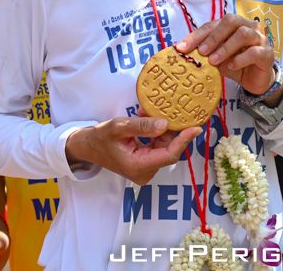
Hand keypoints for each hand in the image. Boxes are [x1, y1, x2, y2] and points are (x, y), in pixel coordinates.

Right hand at [65, 116, 200, 184]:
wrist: (87, 146)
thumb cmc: (100, 137)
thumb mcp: (119, 127)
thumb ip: (142, 126)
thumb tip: (165, 124)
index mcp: (138, 166)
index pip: (169, 155)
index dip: (184, 141)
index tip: (196, 127)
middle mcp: (144, 172)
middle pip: (169, 150)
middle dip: (170, 130)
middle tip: (167, 110)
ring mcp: (145, 169)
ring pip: (164, 146)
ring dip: (161, 129)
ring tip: (148, 113)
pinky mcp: (144, 163)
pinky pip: (157, 146)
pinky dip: (155, 133)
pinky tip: (146, 119)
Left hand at [177, 14, 274, 94]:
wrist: (255, 80)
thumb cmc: (234, 64)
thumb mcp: (216, 58)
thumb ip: (204, 52)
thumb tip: (180, 50)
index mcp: (234, 24)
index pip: (213, 24)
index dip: (197, 35)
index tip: (182, 48)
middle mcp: (248, 27)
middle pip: (232, 21)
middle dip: (214, 36)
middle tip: (202, 52)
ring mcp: (260, 39)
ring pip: (243, 34)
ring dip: (225, 47)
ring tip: (213, 61)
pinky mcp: (267, 54)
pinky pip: (255, 52)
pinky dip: (240, 59)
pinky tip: (231, 66)